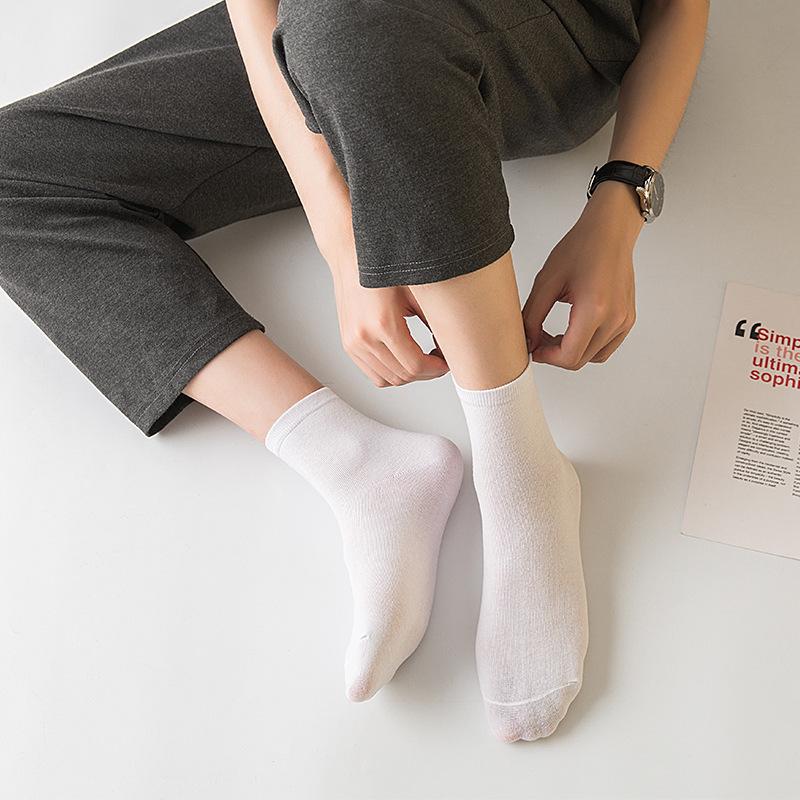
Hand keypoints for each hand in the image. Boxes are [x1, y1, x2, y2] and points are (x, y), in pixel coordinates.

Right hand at [327, 243, 448, 387]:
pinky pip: (373, 374)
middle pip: (402, 376)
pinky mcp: (349, 345)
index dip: (435, 370)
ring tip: (422, 361)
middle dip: (425, 374)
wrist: (351, 257)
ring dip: (408, 376)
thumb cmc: (382, 269)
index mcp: (382, 323)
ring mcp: (353, 343)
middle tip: (438, 362)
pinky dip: (391, 373)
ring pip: (387, 380)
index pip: (414, 365)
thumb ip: (434, 320)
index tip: (446, 363)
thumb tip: (451, 344)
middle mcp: (364, 337)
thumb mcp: (416, 292)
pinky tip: (404, 359)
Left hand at [522, 180, 643, 368]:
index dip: (547, 357)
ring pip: (593, 357)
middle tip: (539, 339)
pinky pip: (606, 347)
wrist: (610, 231)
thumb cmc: (581, 247)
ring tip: (555, 336)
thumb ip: (532, 316)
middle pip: (580, 360)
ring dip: (572, 353)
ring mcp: (624, 320)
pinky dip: (588, 347)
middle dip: (555, 355)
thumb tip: (527, 341)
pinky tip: (573, 331)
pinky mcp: (628, 319)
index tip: (534, 347)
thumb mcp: (546, 281)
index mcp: (595, 309)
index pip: (569, 355)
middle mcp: (615, 318)